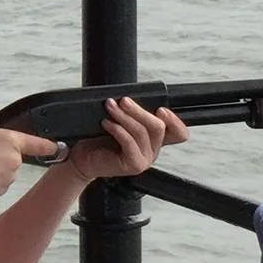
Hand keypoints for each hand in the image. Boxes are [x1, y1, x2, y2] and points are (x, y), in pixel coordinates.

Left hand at [63, 97, 184, 182]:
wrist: (83, 159)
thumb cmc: (100, 140)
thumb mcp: (121, 122)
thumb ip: (132, 114)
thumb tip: (131, 97)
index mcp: (155, 140)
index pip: (179, 133)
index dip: (175, 120)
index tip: (160, 108)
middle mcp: (153, 150)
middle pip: (158, 127)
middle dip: (139, 110)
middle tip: (123, 101)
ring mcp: (145, 159)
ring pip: (142, 132)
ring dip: (125, 116)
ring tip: (110, 106)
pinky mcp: (133, 165)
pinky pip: (129, 143)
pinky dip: (117, 129)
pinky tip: (106, 123)